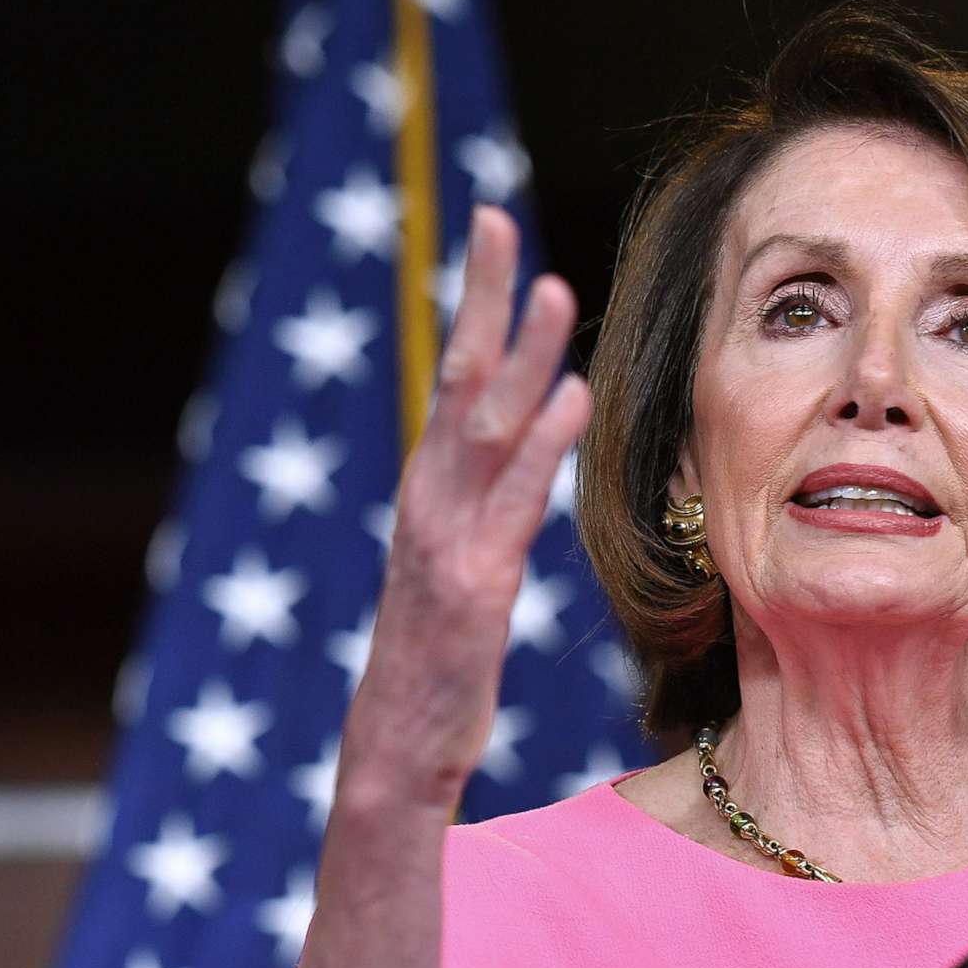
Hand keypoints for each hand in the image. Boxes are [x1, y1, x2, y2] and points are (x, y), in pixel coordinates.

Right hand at [341, 205, 588, 810]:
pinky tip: (571, 396)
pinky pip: (510, 503)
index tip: (491, 228)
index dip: (472, 303)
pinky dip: (541, 446)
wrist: (396, 748)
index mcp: (430, 490)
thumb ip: (487, 503)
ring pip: (483, 429)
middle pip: (456, 378)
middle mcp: (429, 500)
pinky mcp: (471, 587)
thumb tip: (523, 445)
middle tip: (496, 220)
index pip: (453, 376)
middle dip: (478, 297)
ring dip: (519, 356)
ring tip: (553, 288)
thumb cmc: (438, 661)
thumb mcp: (462, 567)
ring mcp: (445, 540)